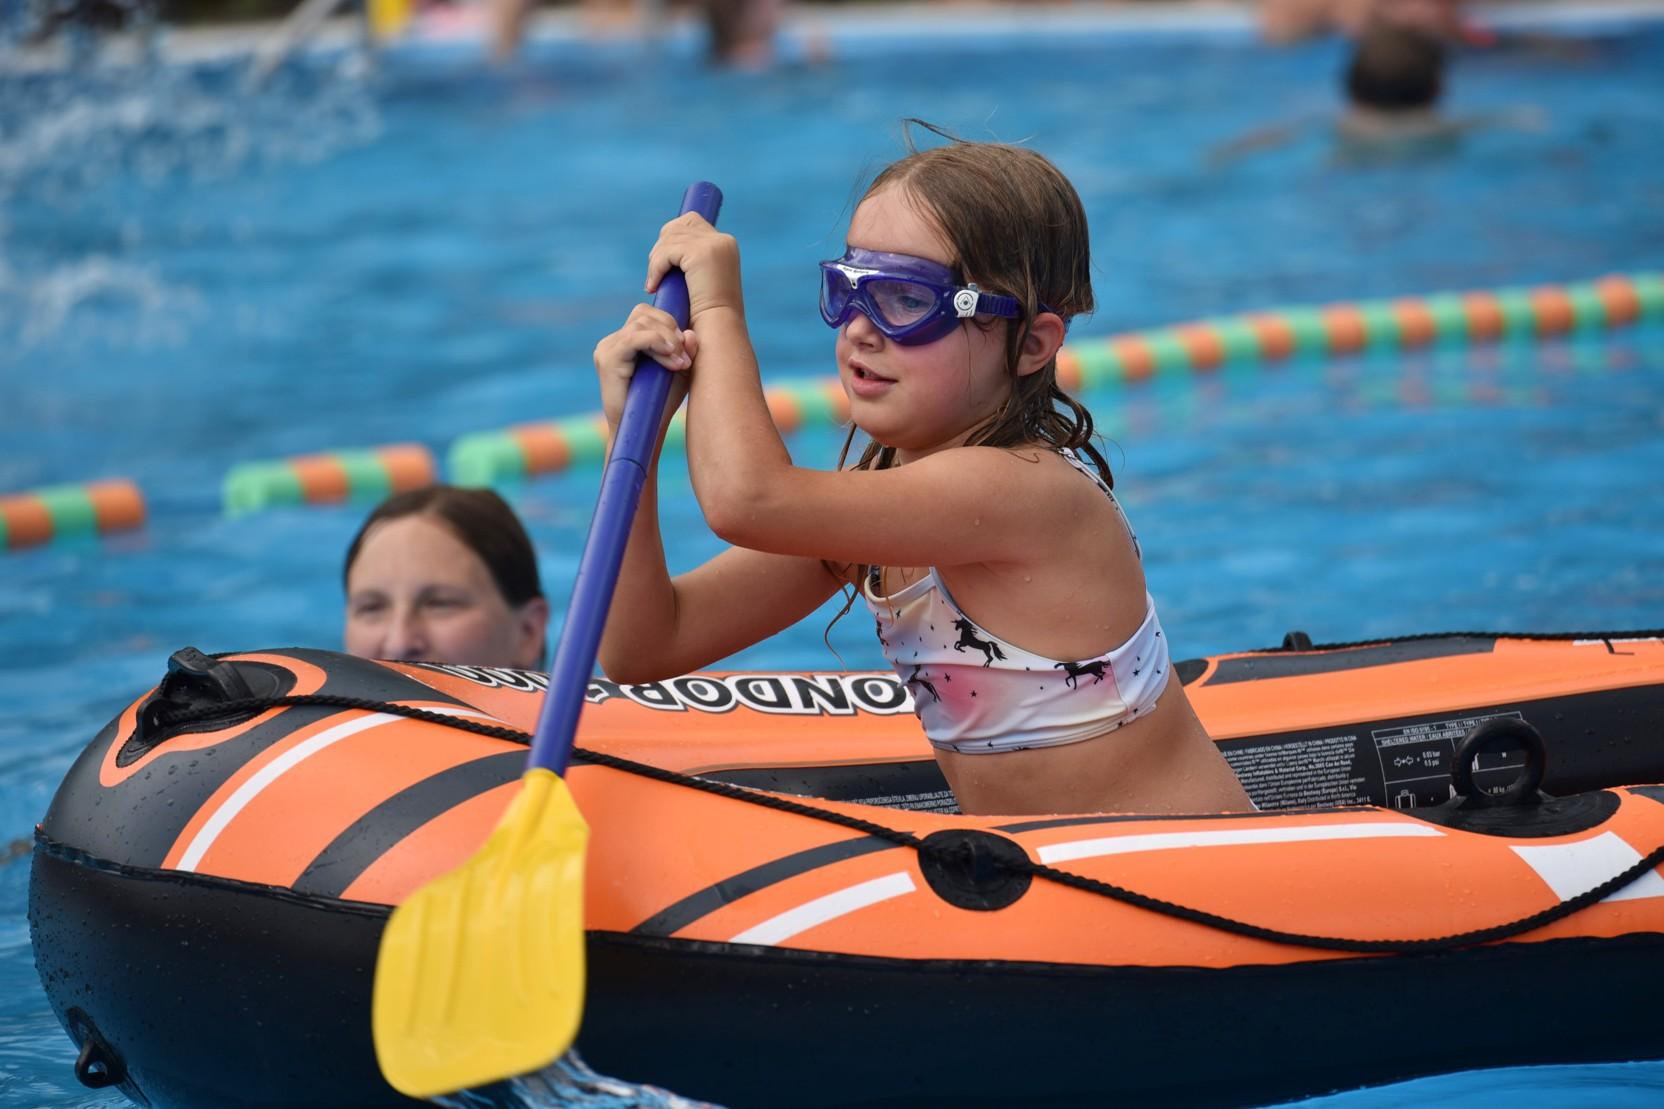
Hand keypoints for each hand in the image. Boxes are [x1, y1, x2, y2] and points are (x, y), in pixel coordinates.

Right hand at [592, 304, 698, 429]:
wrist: (641, 432)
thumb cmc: (659, 405)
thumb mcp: (679, 373)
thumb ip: (685, 351)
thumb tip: (690, 333)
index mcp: (625, 342)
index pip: (645, 314)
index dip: (668, 323)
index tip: (685, 348)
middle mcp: (613, 342)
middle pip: (643, 314)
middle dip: (670, 330)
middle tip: (684, 358)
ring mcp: (607, 349)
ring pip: (641, 323)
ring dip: (666, 340)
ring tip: (679, 363)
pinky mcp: (608, 359)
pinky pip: (634, 337)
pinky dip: (656, 342)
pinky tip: (670, 357)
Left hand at [645, 213, 743, 323]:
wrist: (718, 329)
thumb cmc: (709, 314)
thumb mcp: (704, 281)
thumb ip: (692, 262)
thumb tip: (668, 246)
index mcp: (726, 244)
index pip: (691, 222)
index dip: (672, 238)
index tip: (663, 261)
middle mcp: (722, 240)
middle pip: (677, 226)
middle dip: (662, 248)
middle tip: (657, 274)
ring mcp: (712, 245)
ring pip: (668, 239)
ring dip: (656, 262)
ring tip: (654, 283)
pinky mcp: (699, 253)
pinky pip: (665, 253)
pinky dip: (655, 269)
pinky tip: (654, 287)